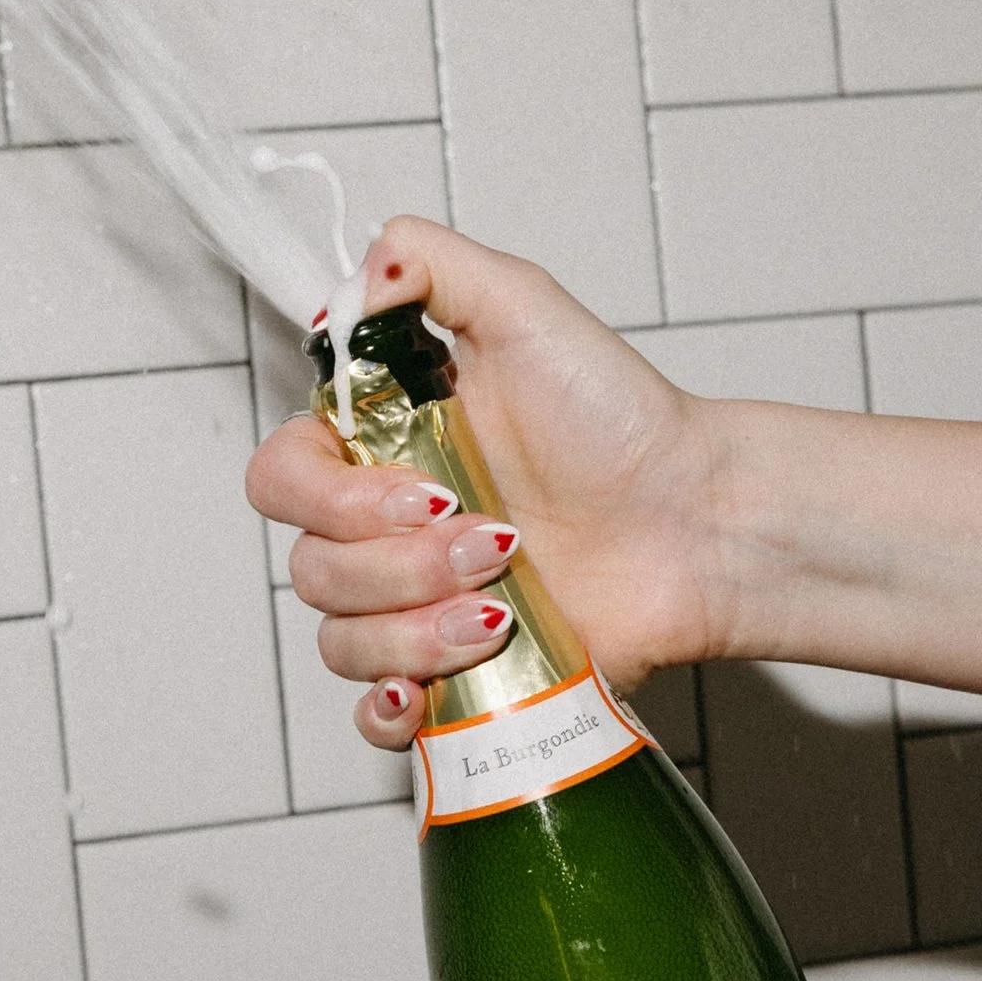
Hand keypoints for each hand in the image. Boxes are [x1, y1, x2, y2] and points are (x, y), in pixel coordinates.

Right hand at [242, 216, 735, 747]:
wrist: (700, 523)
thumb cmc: (624, 422)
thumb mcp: (527, 309)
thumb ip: (429, 265)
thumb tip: (359, 273)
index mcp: (384, 449)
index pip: (282, 478)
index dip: (327, 497)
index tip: (420, 492)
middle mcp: (387, 532)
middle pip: (310, 569)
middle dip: (400, 565)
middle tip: (498, 542)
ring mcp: (417, 608)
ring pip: (340, 642)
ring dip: (413, 630)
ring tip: (502, 609)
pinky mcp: (456, 679)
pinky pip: (374, 715)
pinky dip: (389, 710)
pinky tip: (427, 692)